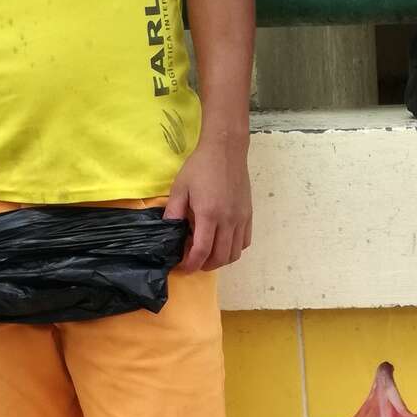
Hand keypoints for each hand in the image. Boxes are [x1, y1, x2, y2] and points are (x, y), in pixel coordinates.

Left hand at [164, 132, 251, 273]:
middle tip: (194, 261)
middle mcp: (227, 221)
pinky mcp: (248, 216)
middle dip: (205, 265)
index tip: (183, 266)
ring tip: (208, 254)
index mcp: (208, 214)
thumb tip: (169, 233)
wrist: (226, 150)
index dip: (191, 264)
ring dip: (220, 260)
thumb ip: (174, 212)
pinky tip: (223, 243)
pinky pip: (244, 242)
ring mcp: (240, 219)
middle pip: (220, 258)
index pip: (202, 251)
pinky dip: (233, 250)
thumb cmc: (200, 166)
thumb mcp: (180, 187)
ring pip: (234, 254)